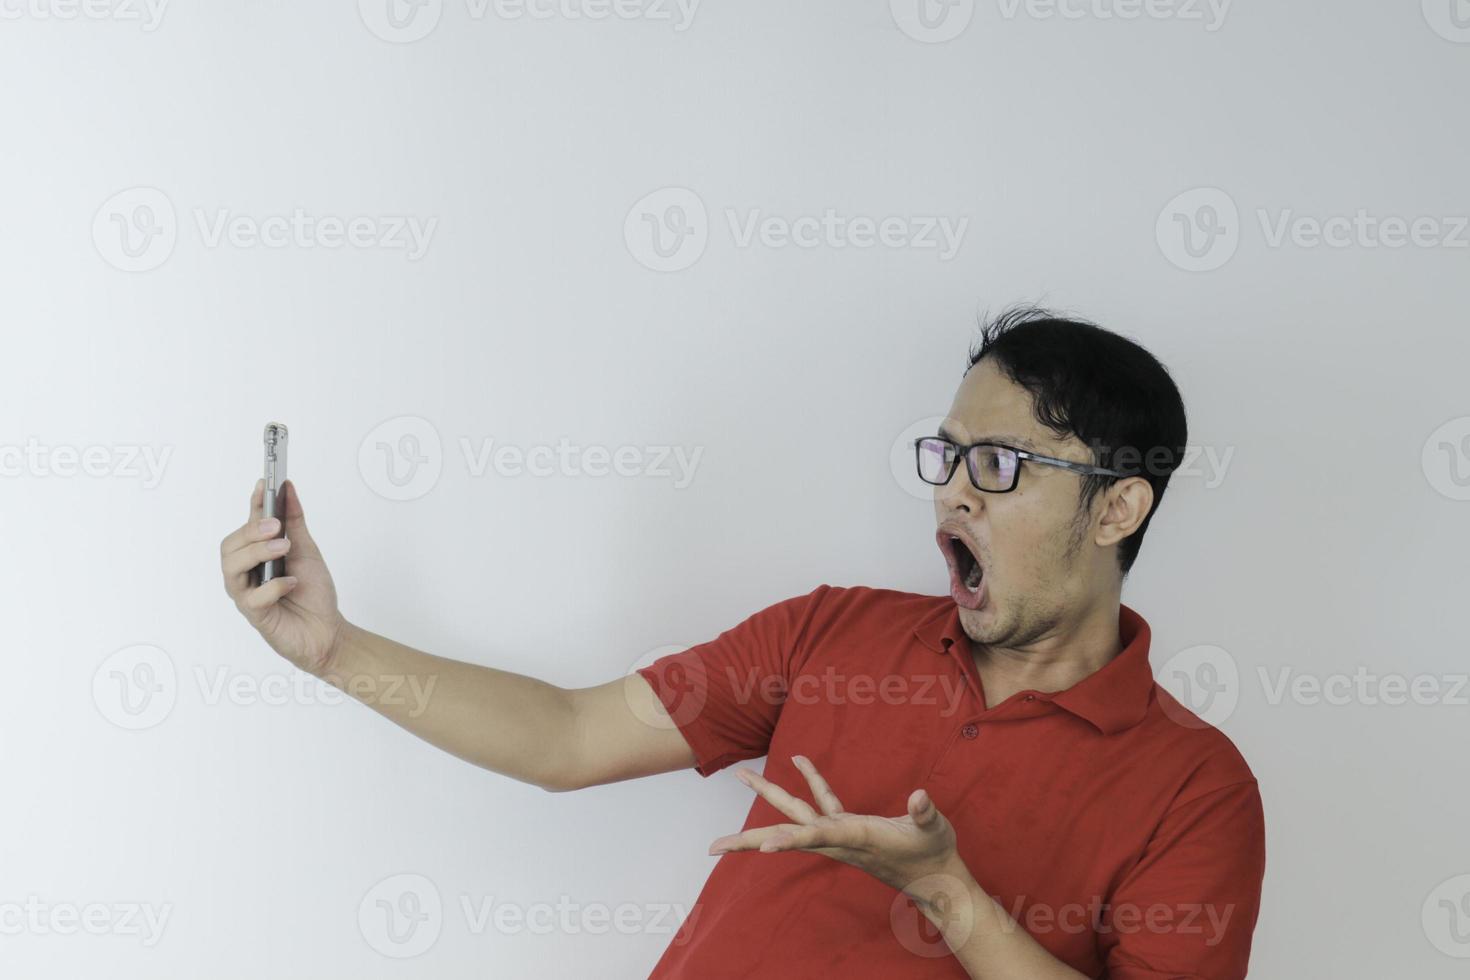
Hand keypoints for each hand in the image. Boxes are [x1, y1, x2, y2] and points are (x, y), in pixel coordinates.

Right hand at [220, 479, 346, 675]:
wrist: (327, 630)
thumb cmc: (312, 593)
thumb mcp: (307, 550)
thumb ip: (295, 522)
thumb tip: (288, 489)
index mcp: (257, 556)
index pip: (247, 525)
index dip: (253, 504)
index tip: (264, 483)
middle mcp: (247, 574)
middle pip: (230, 547)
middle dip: (251, 532)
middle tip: (276, 526)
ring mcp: (248, 594)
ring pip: (232, 569)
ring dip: (257, 553)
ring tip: (283, 549)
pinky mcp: (256, 616)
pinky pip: (252, 598)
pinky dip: (273, 587)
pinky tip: (291, 583)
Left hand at [708, 755, 963, 901]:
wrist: (934, 877)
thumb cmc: (934, 854)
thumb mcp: (934, 832)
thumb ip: (925, 814)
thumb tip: (920, 797)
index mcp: (855, 838)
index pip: (816, 838)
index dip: (789, 840)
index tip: (762, 848)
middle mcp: (838, 838)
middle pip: (786, 834)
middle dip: (749, 839)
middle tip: (713, 847)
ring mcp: (839, 833)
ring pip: (795, 815)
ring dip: (768, 794)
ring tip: (743, 774)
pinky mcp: (847, 826)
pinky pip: (821, 801)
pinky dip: (811, 780)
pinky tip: (798, 760)